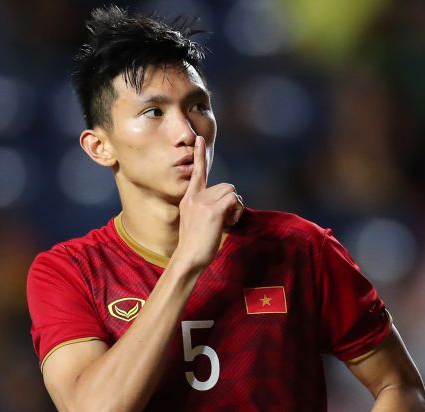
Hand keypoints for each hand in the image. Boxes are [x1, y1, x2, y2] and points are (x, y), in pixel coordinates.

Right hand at [173, 135, 243, 270]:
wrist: (188, 258)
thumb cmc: (194, 246)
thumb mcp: (195, 222)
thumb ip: (206, 209)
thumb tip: (226, 205)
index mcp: (189, 199)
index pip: (196, 173)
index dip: (199, 156)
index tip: (200, 139)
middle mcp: (194, 197)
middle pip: (226, 186)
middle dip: (231, 202)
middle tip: (226, 219)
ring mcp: (202, 203)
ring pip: (231, 192)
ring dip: (235, 207)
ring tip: (225, 222)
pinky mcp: (212, 211)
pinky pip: (233, 200)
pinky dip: (236, 212)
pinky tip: (228, 224)